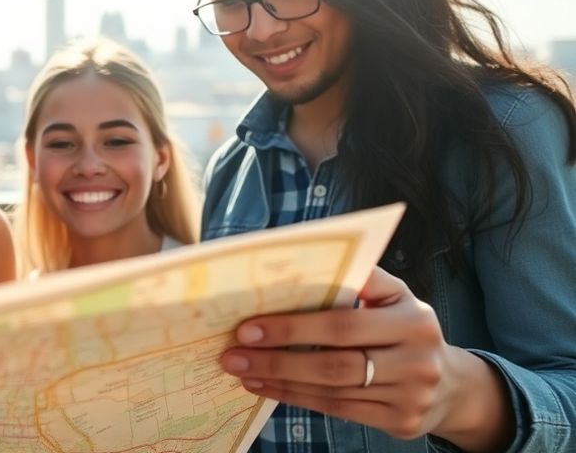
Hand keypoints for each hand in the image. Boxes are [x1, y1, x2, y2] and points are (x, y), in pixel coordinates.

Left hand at [220, 266, 511, 447]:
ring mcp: (411, 396)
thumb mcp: (394, 297)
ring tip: (243, 370)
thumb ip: (360, 279)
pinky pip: (338, 411)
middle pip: (334, 363)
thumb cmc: (403, 329)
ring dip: (280, 380)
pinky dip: (297, 398)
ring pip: (332, 391)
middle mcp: (417, 360)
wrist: (451, 385)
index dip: (292, 327)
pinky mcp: (401, 423)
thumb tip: (302, 261)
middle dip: (277, 358)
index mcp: (413, 319)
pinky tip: (268, 387)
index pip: (342, 323)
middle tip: (234, 353)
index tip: (248, 326)